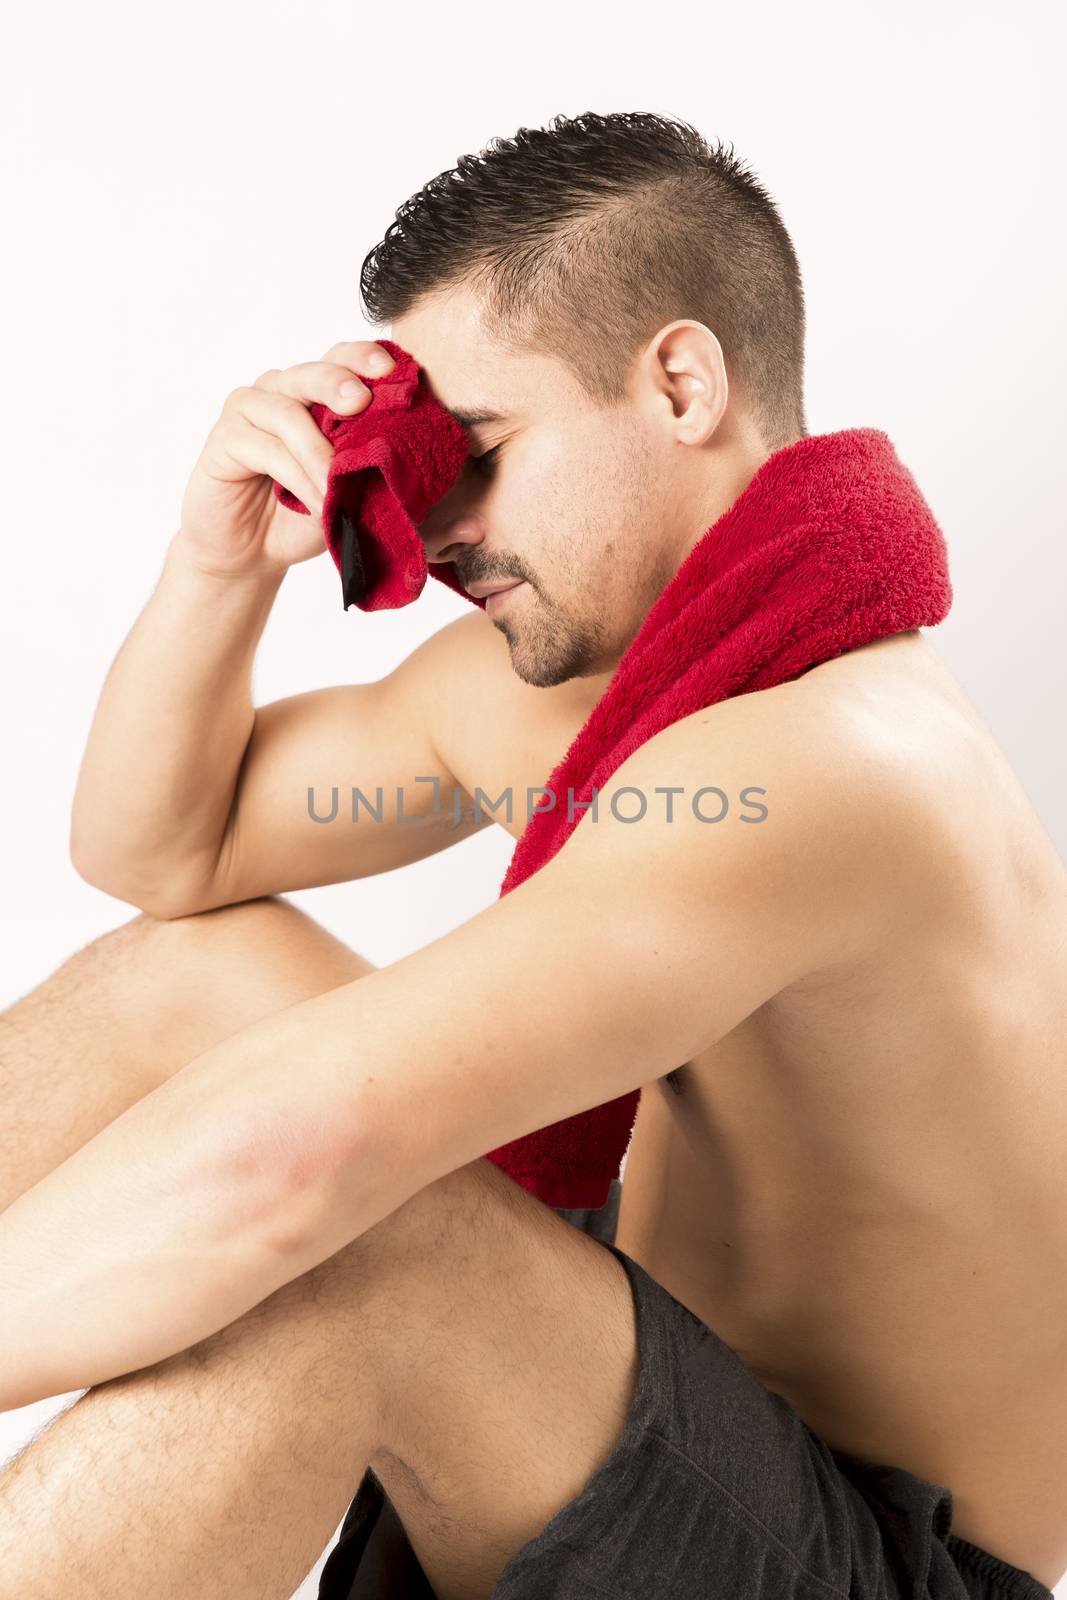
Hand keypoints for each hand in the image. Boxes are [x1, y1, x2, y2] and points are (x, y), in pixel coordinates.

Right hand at [177, 339, 395, 579]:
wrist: (252, 553)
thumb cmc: (300, 516)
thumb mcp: (343, 490)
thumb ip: (362, 465)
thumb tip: (396, 452)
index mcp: (314, 396)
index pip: (339, 360)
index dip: (362, 358)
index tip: (391, 371)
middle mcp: (280, 393)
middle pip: (310, 373)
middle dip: (338, 383)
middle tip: (361, 403)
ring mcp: (248, 412)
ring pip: (287, 412)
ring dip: (318, 453)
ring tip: (337, 490)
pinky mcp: (224, 439)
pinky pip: (267, 449)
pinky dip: (297, 477)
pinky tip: (315, 502)